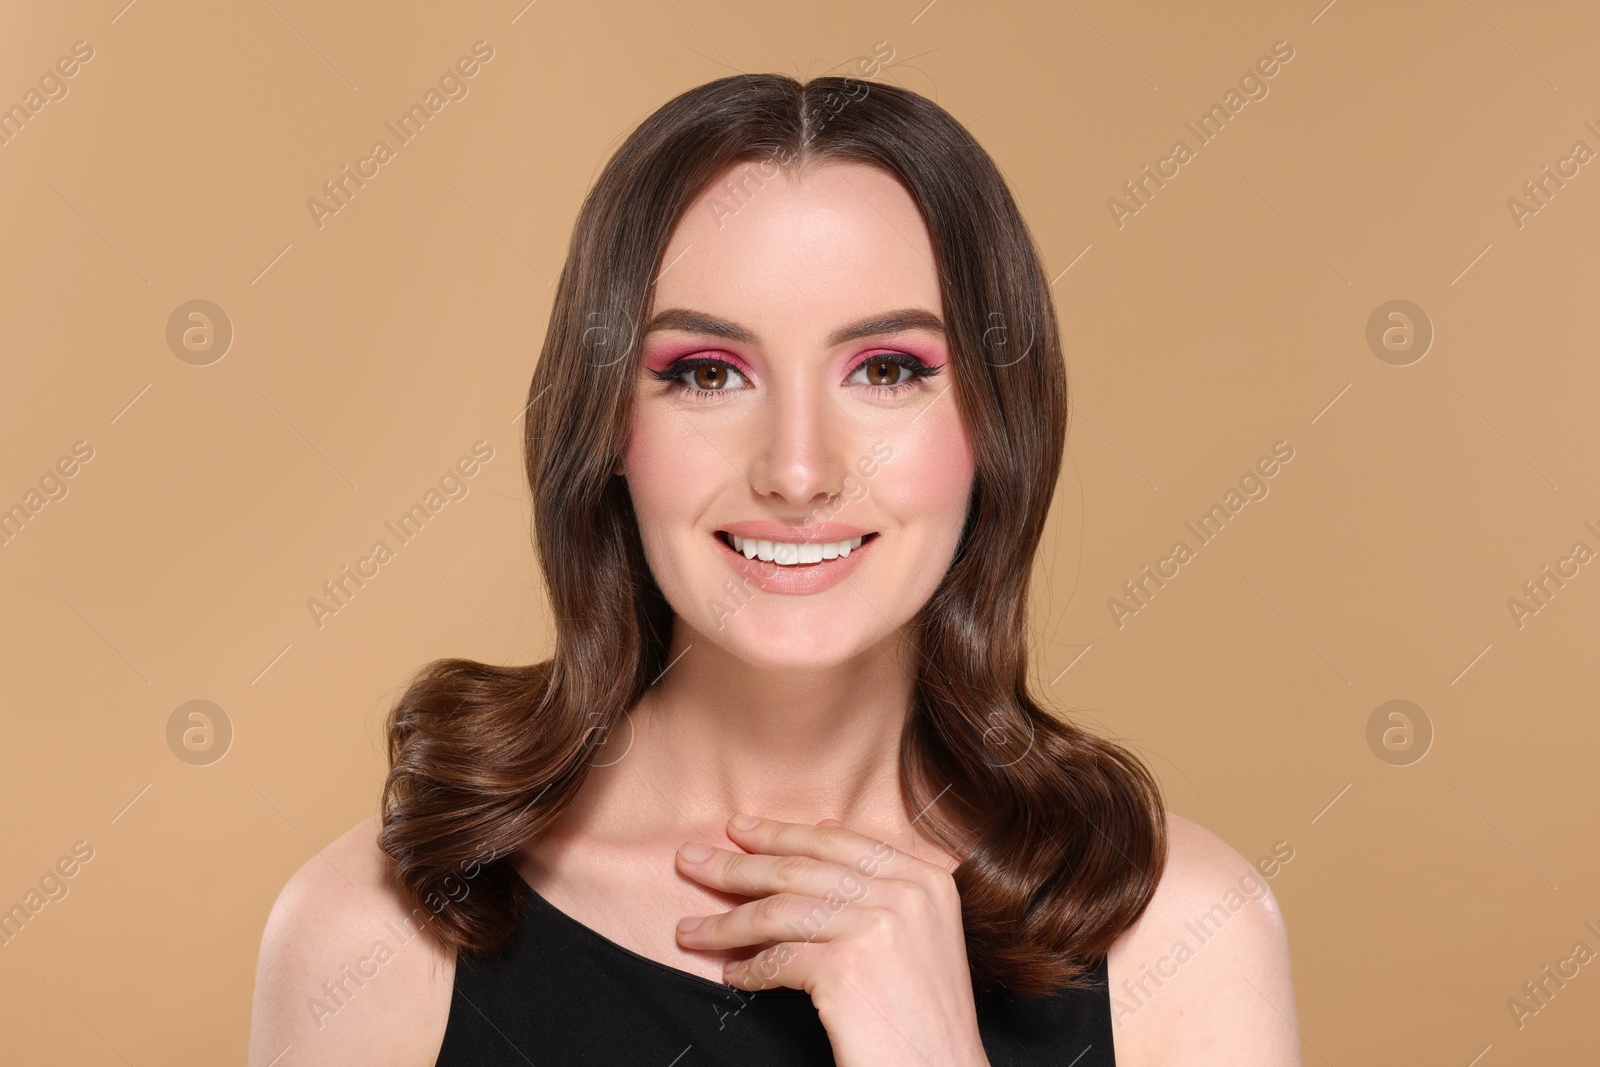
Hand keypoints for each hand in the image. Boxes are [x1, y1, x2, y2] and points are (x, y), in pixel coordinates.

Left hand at [674, 814, 990, 1066]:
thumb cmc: (925, 1012)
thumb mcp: (920, 931)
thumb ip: (878, 880)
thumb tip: (824, 823)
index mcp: (926, 880)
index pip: (839, 841)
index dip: (782, 832)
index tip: (739, 828)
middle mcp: (905, 896)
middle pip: (801, 869)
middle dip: (736, 865)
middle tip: (689, 860)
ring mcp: (877, 929)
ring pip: (779, 911)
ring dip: (725, 922)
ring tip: (689, 930)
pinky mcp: (846, 969)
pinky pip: (778, 958)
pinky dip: (749, 968)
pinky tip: (732, 974)